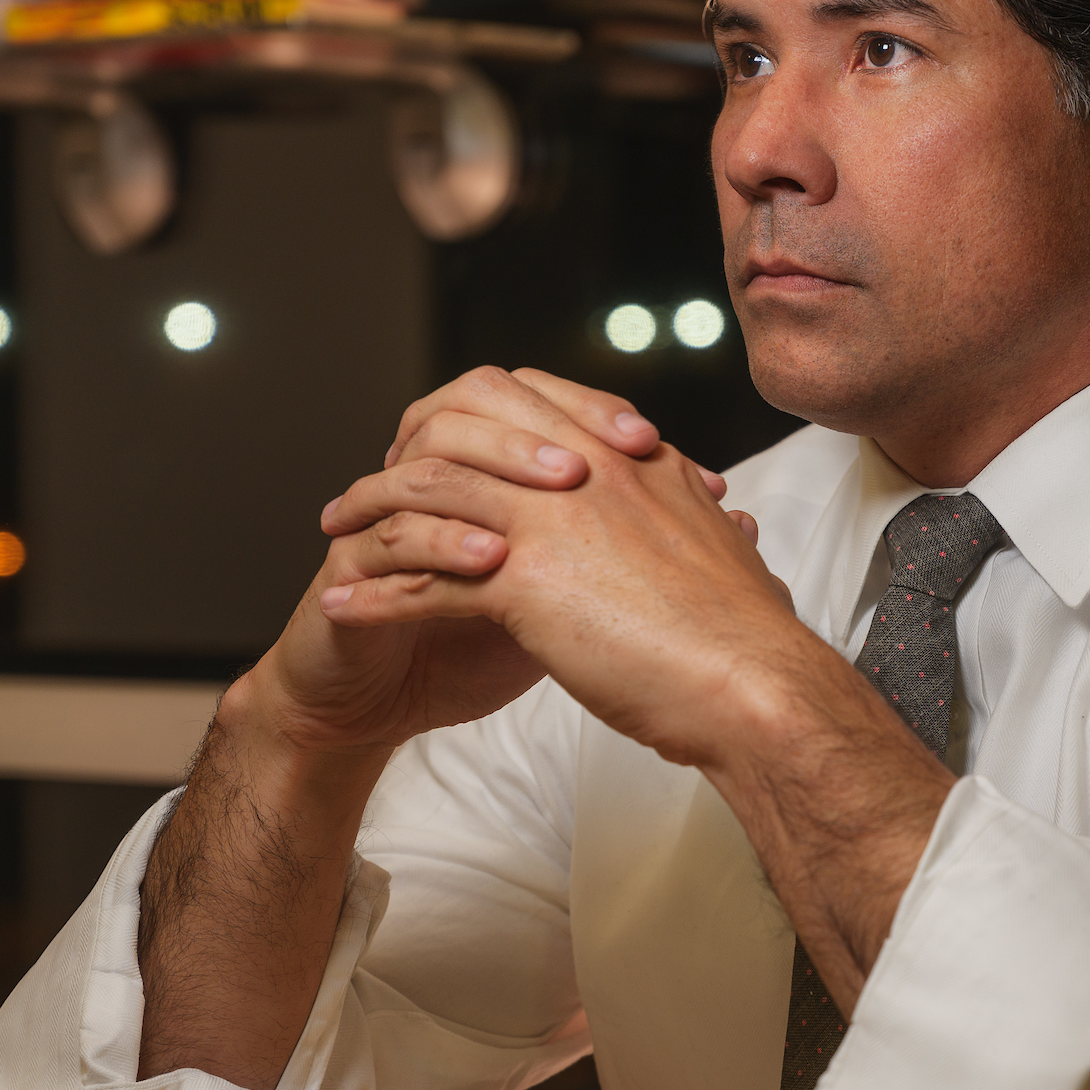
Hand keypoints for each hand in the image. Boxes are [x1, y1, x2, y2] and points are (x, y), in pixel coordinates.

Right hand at [247, 369, 666, 758]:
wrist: (375, 708)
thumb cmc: (468, 650)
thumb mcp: (564, 600)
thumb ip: (625, 550)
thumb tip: (726, 515)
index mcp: (481, 473)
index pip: (532, 405)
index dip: (592, 412)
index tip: (654, 441)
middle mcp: (433, 477)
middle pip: (478, 409)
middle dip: (545, 430)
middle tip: (605, 452)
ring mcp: (387, 515)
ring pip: (434, 460)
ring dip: (500, 471)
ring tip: (560, 492)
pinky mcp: (350, 565)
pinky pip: (392, 535)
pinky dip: (446, 542)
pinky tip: (494, 558)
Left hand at [318, 368, 815, 770]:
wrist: (755, 684)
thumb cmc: (747, 635)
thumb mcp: (725, 552)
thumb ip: (707, 525)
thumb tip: (727, 520)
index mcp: (629, 460)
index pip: (524, 406)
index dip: (470, 426)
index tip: (439, 452)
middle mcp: (582, 474)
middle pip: (461, 434)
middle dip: (400, 457)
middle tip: (365, 490)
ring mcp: (548, 522)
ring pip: (426, 496)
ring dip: (369, 516)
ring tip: (334, 540)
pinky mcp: (523, 583)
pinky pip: (421, 578)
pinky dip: (374, 594)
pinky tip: (344, 609)